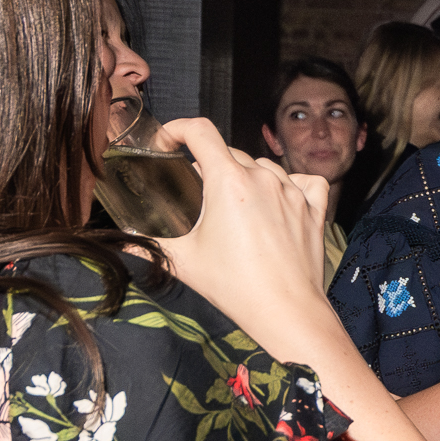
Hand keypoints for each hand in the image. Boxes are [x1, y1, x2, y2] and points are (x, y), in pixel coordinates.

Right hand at [148, 118, 337, 355]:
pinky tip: (279, 201)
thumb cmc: (238, 288)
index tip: (169, 140)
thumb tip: (126, 240)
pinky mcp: (313, 208)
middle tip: (200, 192)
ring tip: (237, 206)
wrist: (286, 311)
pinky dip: (290, 185)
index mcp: (229, 182)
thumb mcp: (185, 262)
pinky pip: (303, 181)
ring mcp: (292, 192)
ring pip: (264, 166)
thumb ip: (150, 244)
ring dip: (247, 176)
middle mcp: (263, 179)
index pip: (199, 131)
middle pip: (229, 151)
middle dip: (210, 164)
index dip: (177, 128)